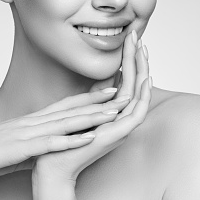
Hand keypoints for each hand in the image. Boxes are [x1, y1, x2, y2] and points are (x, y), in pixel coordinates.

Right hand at [0, 86, 131, 182]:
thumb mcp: (17, 143)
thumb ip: (35, 141)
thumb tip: (50, 144)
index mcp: (32, 120)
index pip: (65, 105)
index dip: (88, 98)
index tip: (108, 91)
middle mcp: (33, 122)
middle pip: (70, 109)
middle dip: (97, 102)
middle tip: (121, 94)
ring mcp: (29, 133)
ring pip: (66, 122)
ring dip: (91, 117)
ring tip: (114, 112)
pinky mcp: (22, 148)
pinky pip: (51, 144)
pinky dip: (70, 140)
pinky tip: (88, 138)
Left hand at [32, 31, 151, 184]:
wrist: (53, 163)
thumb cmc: (62, 140)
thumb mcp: (79, 110)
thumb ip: (93, 97)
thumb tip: (102, 80)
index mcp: (111, 111)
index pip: (125, 80)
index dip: (128, 59)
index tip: (128, 39)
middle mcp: (119, 117)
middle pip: (134, 82)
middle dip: (136, 58)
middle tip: (137, 35)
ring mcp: (121, 125)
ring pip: (139, 92)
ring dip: (143, 70)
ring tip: (142, 48)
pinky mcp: (120, 134)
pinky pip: (138, 111)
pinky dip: (145, 95)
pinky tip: (147, 78)